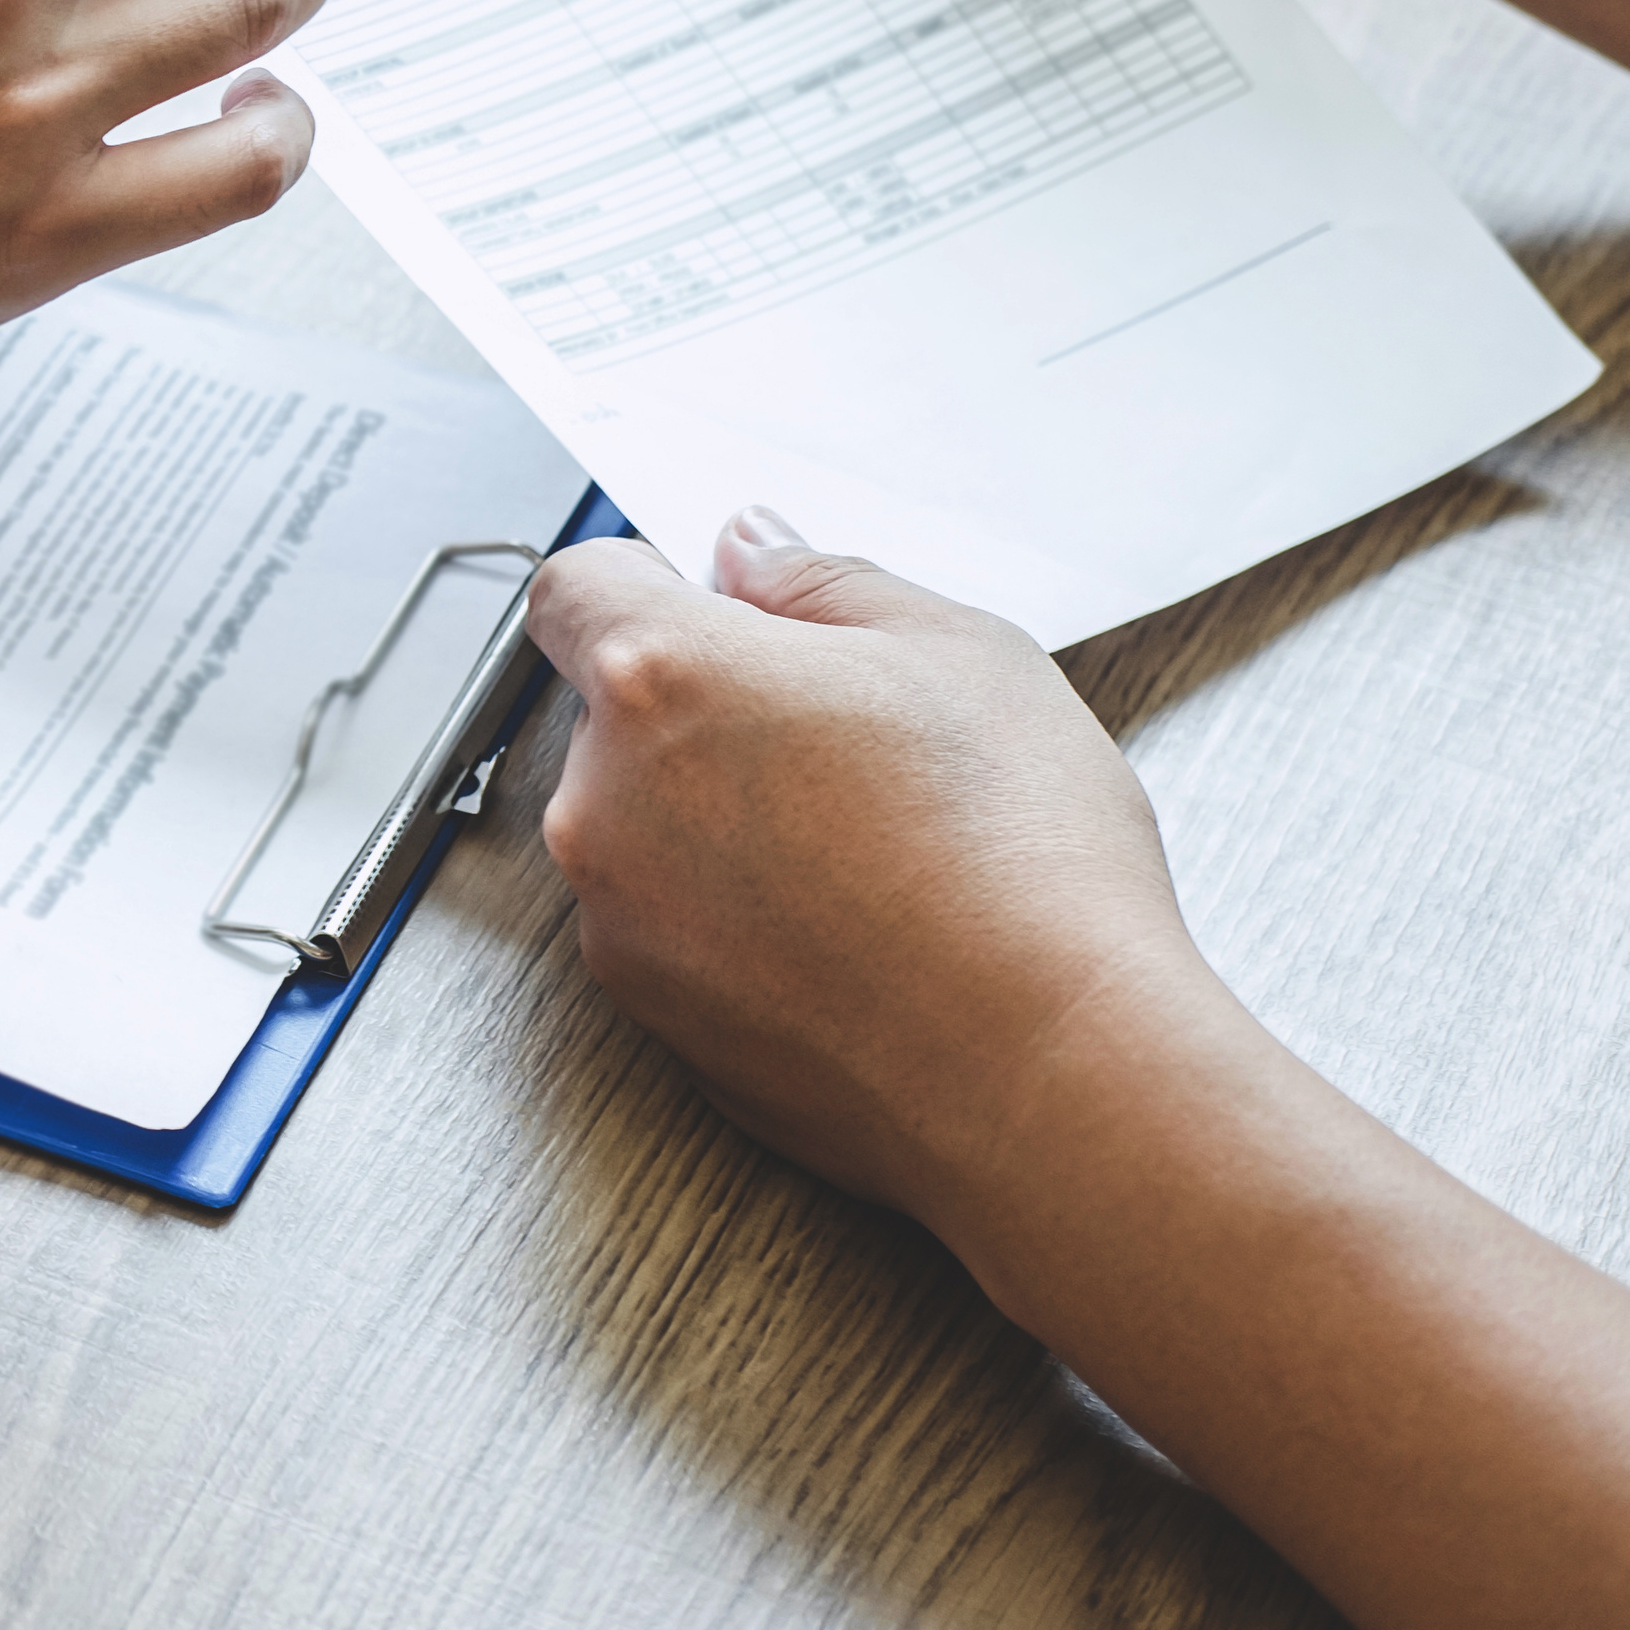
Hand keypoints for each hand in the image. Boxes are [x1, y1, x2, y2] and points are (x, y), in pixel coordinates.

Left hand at [520, 507, 1199, 1228]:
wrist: (1053, 1075)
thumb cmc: (1021, 862)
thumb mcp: (961, 652)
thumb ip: (825, 581)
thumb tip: (750, 553)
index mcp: (660, 678)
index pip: (576, 588)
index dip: (648, 583)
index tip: (717, 606)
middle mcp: (602, 802)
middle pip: (616, 717)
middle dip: (706, 713)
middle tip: (846, 743)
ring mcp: (617, 925)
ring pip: (646, 833)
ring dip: (722, 824)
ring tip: (872, 854)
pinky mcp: (654, 1023)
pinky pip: (677, 936)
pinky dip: (739, 926)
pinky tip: (857, 940)